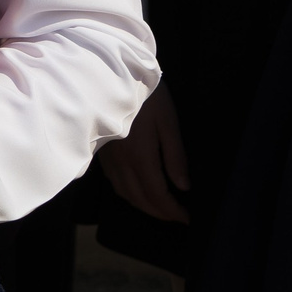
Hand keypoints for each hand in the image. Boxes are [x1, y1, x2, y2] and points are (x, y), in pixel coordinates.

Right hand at [99, 80, 190, 224]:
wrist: (112, 73)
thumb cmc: (147, 95)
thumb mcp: (168, 122)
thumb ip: (175, 156)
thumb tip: (184, 187)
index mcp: (140, 157)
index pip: (157, 195)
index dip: (173, 211)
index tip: (188, 219)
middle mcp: (121, 163)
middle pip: (140, 199)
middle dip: (160, 213)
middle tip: (178, 218)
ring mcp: (109, 158)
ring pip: (125, 193)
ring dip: (143, 206)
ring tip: (161, 208)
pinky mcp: (102, 152)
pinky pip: (114, 182)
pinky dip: (129, 194)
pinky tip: (138, 190)